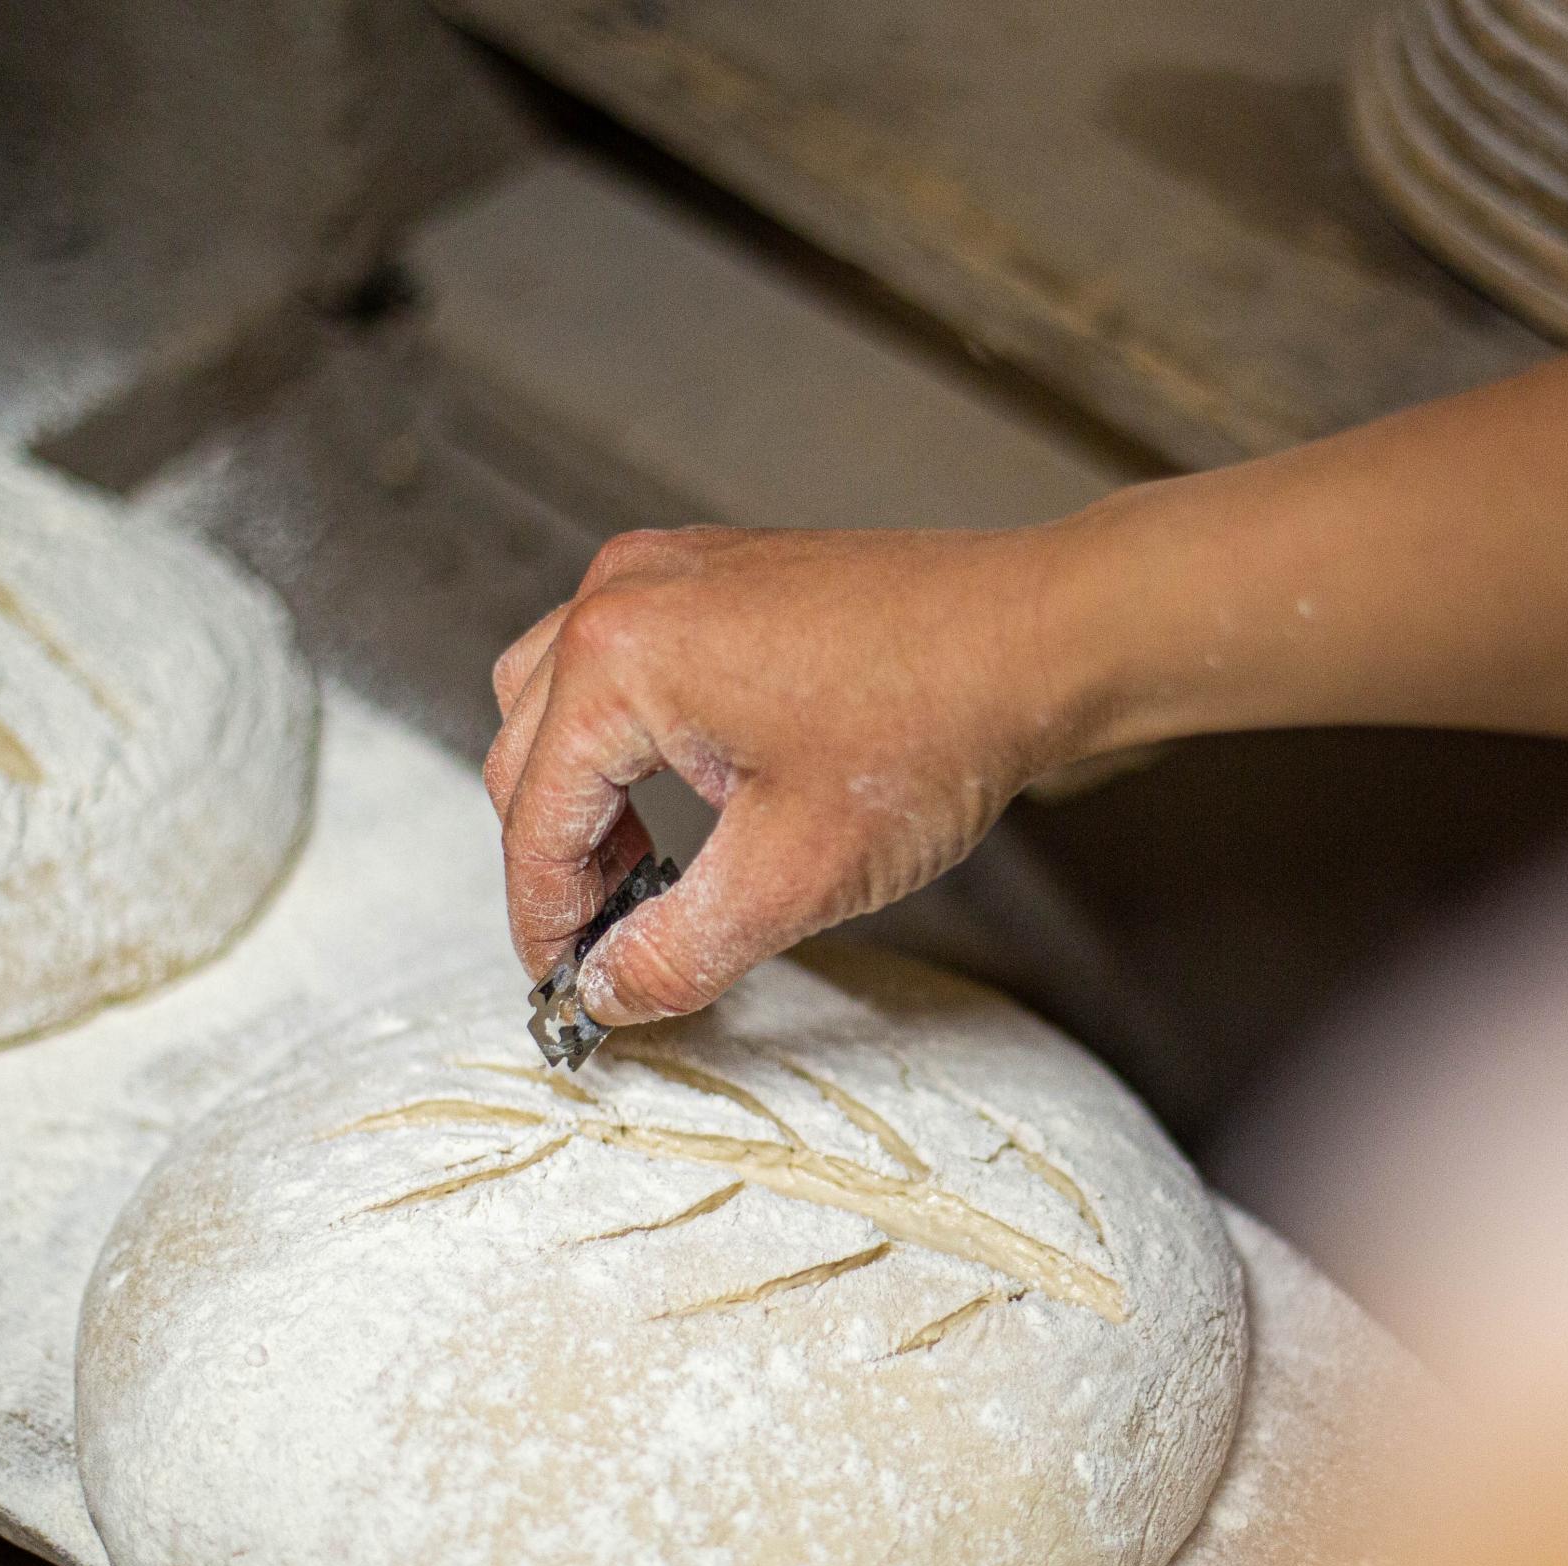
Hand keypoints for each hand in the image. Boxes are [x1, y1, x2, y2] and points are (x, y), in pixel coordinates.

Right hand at [484, 523, 1099, 1023]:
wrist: (1040, 639)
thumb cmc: (936, 727)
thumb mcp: (794, 876)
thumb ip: (679, 950)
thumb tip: (608, 992)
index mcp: (620, 658)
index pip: (533, 817)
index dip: (542, 921)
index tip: (563, 988)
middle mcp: (625, 592)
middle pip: (527, 753)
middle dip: (556, 862)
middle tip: (604, 947)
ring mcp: (670, 570)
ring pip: (559, 702)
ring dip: (580, 796)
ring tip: (641, 879)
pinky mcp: (715, 572)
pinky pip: (621, 661)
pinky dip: (624, 741)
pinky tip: (685, 801)